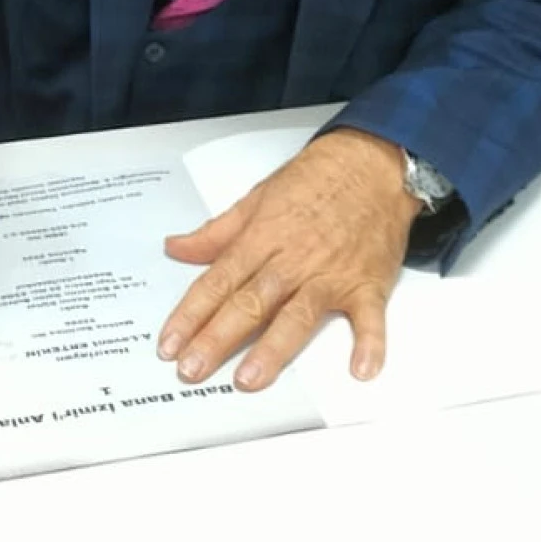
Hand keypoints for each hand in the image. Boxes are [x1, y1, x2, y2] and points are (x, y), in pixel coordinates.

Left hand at [158, 129, 415, 390]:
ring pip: (297, 316)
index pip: (218, 281)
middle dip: (217, 338)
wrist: (371, 163)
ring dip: (273, 349)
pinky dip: (370, 344)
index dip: (191, 314)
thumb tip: (177, 248)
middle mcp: (293, 260)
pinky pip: (369, 318)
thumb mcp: (257, 198)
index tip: (169, 343)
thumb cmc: (315, 179)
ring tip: (249, 379)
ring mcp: (331, 275)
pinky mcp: (368, 285)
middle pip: (249, 303)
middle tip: (192, 369)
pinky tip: (360, 369)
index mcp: (263, 238)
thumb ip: (216, 232)